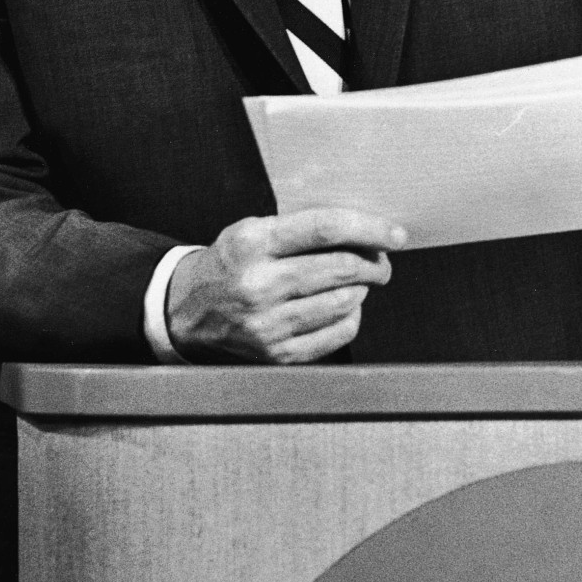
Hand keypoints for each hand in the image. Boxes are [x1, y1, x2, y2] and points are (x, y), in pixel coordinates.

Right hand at [167, 209, 406, 363]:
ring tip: (353, 283)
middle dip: (374, 264)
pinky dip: (349, 317)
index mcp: (253, 243)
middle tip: (380, 262)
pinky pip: (336, 334)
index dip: (369, 229)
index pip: (325, 229)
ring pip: (344, 302)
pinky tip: (340, 308)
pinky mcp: (277, 353)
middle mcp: (259, 284)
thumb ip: (299, 228)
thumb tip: (363, 232)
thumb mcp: (251, 231)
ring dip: (360, 290)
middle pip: (342, 268)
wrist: (186, 312)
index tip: (395, 235)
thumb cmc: (229, 264)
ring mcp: (268, 323)